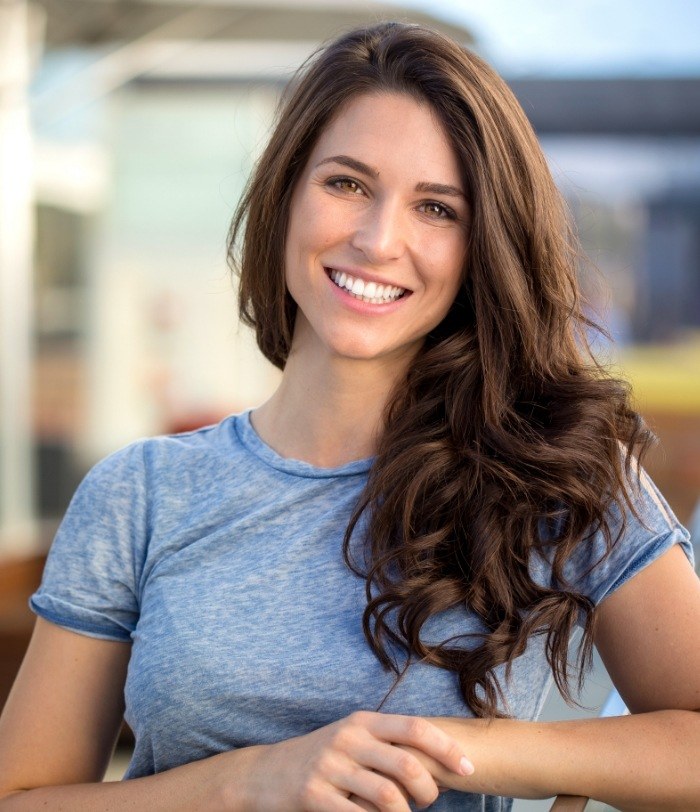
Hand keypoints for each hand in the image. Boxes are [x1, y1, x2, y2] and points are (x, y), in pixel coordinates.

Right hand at [240, 710, 472, 810]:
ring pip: (388, 796)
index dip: (446, 748)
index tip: (468, 768)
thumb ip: (388, 742)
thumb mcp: (353, 738)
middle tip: (429, 802)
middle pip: (407, 764)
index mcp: (363, 722)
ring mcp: (330, 766)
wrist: (267, 774)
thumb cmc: (323, 758)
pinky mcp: (314, 794)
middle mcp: (348, 738)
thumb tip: (439, 757)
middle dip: (429, 790)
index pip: (415, 728)